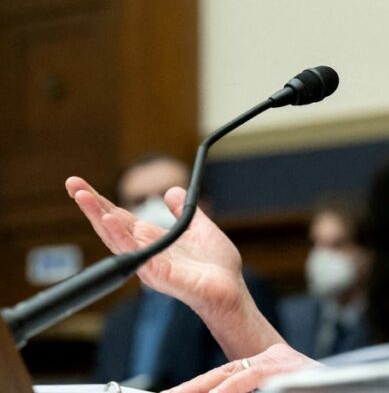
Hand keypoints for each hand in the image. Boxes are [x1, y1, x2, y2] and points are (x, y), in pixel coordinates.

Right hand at [65, 176, 244, 316]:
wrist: (231, 289)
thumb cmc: (216, 266)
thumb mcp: (200, 228)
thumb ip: (184, 211)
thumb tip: (172, 190)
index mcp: (151, 240)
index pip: (120, 217)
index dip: (102, 202)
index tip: (82, 185)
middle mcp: (144, 251)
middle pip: (111, 225)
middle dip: (91, 205)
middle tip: (72, 183)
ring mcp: (147, 263)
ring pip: (116, 238)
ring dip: (99, 216)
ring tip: (83, 196)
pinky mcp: (157, 274)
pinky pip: (135, 253)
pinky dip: (120, 236)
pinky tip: (109, 220)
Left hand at [165, 343, 319, 392]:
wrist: (355, 386)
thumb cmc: (317, 388)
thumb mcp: (278, 391)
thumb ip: (256, 389)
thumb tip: (219, 390)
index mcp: (270, 365)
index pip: (225, 376)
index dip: (195, 388)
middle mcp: (276, 358)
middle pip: (223, 373)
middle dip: (191, 388)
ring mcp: (285, 361)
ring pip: (234, 375)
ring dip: (204, 389)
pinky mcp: (291, 367)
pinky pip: (251, 376)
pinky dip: (230, 388)